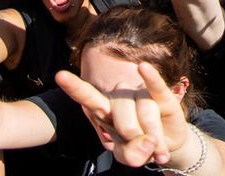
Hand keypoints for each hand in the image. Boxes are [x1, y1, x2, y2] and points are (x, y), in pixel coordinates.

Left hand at [56, 62, 194, 167]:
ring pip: (145, 113)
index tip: (60, 76)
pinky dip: (151, 78)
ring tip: (157, 148)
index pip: (88, 97)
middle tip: (142, 148)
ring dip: (155, 138)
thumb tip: (148, 142)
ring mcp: (141, 95)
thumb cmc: (138, 147)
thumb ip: (130, 154)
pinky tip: (143, 68)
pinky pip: (156, 87)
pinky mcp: (162, 97)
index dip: (75, 87)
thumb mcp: (127, 156)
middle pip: (122, 117)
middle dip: (134, 139)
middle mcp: (121, 99)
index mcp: (105, 111)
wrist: (165, 147)